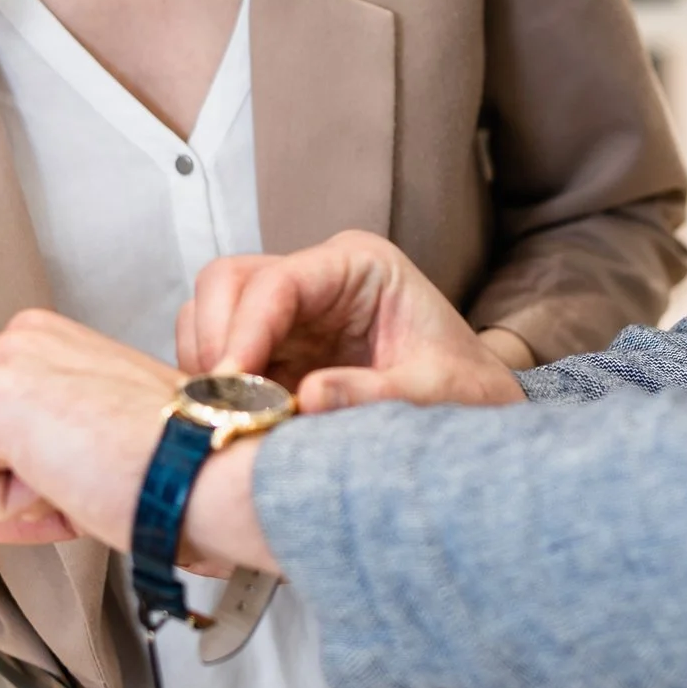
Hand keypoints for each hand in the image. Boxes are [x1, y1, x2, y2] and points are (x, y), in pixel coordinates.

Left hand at [0, 310, 194, 550]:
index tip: (99, 470)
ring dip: (25, 499)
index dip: (42, 479)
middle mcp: (21, 334)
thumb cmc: (178, 462)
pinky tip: (70, 480)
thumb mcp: (99, 433)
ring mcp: (6, 359)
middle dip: (26, 488)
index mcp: (48, 339)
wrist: (208, 470)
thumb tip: (11, 493)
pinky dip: (13, 509)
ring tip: (86, 477)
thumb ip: (51, 440)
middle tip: (94, 478)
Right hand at [179, 229, 525, 411]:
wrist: (478, 407)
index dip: (245, 330)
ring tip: (232, 418)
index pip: (278, 281)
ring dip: (208, 365)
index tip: (232, 383)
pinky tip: (237, 422)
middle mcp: (316, 279)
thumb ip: (376, 394)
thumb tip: (306, 398)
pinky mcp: (276, 350)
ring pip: (211, 313)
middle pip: (227, 283)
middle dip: (215, 341)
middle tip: (224, 406)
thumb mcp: (436, 392)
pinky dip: (216, 387)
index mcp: (359, 265)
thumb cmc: (467, 388)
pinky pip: (221, 355)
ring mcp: (290, 313)